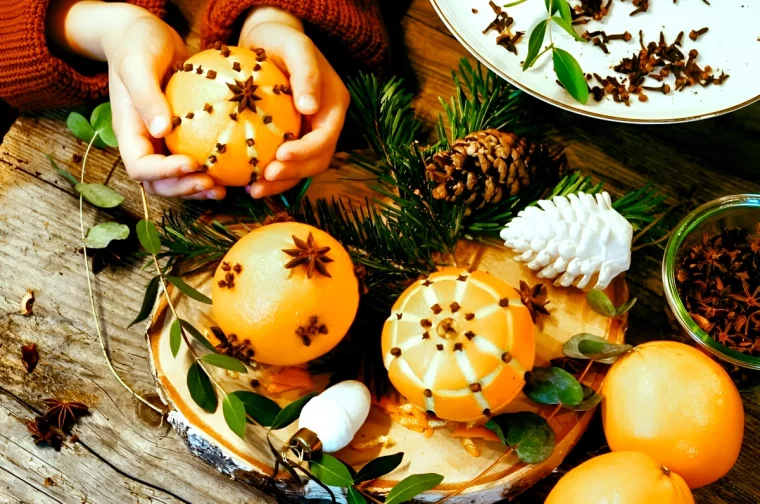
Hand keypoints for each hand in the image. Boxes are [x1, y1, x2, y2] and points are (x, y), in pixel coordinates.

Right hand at [103, 11, 225, 199]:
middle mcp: (145, 142)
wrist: (145, 34)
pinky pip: (195, 160)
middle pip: (157, 183)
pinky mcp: (183, 136)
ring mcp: (162, 142)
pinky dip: (209, 171)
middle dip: (183, 189)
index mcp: (129, 131)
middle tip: (212, 185)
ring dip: (197, 189)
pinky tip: (233, 171)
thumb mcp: (138, 64)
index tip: (192, 164)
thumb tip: (161, 131)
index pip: (140, 167)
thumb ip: (146, 96)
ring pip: (176, 179)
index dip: (164, 174)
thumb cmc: (138, 43)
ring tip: (222, 190)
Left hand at [239, 7, 349, 198]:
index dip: (306, 151)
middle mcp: (326, 124)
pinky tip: (248, 181)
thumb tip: (310, 108)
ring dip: (281, 183)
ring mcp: (310, 134)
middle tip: (265, 178)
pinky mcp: (293, 140)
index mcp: (334, 105)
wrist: (271, 41)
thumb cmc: (282, 39)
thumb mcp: (296, 46)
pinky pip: (287, 163)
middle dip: (294, 173)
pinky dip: (271, 176)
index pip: (326, 137)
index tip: (280, 155)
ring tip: (253, 190)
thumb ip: (306, 73)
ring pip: (304, 168)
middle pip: (318, 160)